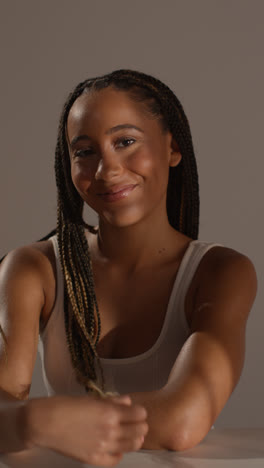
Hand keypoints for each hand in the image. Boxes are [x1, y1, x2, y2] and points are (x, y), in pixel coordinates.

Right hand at [27, 393, 147, 465]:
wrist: (45, 423)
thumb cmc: (66, 405)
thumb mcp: (91, 399)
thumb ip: (112, 401)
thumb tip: (129, 402)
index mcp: (110, 413)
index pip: (139, 414)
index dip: (140, 412)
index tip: (137, 411)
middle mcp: (110, 431)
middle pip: (139, 431)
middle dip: (140, 425)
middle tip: (136, 423)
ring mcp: (103, 447)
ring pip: (131, 446)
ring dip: (134, 439)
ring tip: (131, 435)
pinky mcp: (94, 459)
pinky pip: (115, 459)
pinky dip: (119, 454)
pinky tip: (117, 448)